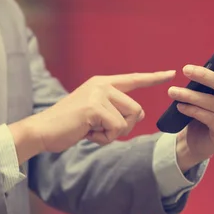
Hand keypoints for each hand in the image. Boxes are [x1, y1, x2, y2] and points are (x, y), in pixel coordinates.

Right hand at [10, 70, 175, 162]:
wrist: (42, 131)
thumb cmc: (69, 126)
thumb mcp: (95, 114)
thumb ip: (115, 110)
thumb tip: (139, 113)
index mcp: (103, 83)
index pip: (134, 79)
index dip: (154, 78)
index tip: (171, 74)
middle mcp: (102, 84)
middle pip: (137, 110)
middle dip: (124, 128)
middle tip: (100, 130)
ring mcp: (98, 94)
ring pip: (128, 120)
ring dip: (113, 134)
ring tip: (92, 130)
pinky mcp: (94, 107)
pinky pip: (116, 129)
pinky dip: (104, 139)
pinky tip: (87, 134)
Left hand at [169, 42, 213, 171]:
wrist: (198, 140)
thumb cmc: (206, 110)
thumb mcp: (212, 89)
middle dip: (204, 76)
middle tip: (185, 69)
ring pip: (213, 103)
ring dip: (190, 95)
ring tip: (172, 91)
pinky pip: (208, 118)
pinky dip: (192, 110)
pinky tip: (180, 106)